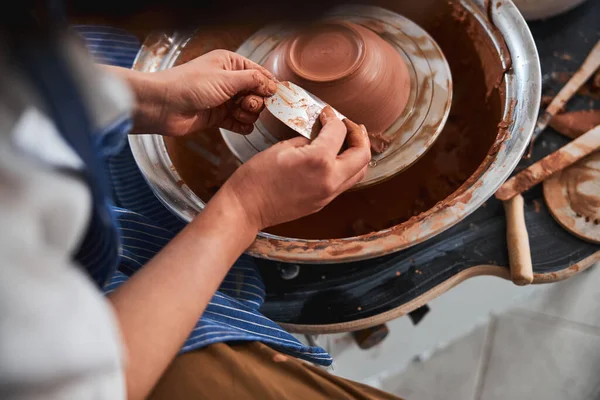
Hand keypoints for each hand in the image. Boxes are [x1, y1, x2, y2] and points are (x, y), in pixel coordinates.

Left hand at [129, 50, 276, 135]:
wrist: (163, 106)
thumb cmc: (189, 85)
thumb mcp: (226, 78)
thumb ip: (253, 81)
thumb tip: (273, 85)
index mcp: (230, 64)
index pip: (259, 73)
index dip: (269, 85)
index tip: (277, 96)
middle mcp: (228, 81)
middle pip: (257, 93)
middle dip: (256, 101)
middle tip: (246, 104)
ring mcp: (224, 100)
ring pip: (250, 110)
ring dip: (248, 114)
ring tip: (236, 112)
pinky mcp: (218, 117)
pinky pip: (240, 123)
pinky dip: (242, 125)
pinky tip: (240, 125)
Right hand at [222, 106, 370, 229]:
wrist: (246, 208)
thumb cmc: (256, 177)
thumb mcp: (282, 148)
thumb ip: (307, 139)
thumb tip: (319, 135)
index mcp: (319, 161)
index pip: (339, 131)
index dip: (334, 117)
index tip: (327, 113)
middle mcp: (330, 179)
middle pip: (363, 155)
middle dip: (359, 135)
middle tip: (348, 125)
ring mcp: (328, 194)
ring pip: (359, 172)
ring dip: (358, 153)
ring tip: (349, 140)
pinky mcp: (323, 203)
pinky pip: (345, 183)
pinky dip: (346, 167)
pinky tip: (335, 157)